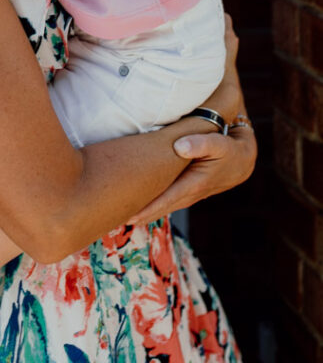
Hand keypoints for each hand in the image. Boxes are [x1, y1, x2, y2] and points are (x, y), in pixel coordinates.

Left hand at [128, 124, 256, 223]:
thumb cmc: (231, 146)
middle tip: (116, 221)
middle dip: (142, 215)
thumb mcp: (220, 141)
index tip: (129, 216)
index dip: (148, 208)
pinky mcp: (193, 188)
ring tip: (125, 216)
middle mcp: (193, 192)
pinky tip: (145, 205)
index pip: (167, 198)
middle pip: (163, 206)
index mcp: (196, 183)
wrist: (246, 155)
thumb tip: (180, 147)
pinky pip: (171, 199)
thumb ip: (202, 143)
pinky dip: (158, 203)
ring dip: (149, 212)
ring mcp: (193, 193)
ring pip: (167, 204)